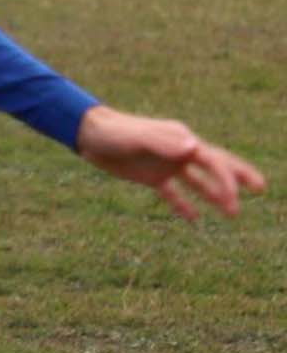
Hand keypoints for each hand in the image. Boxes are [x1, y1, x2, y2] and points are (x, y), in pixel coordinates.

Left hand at [75, 104, 264, 222]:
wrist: (90, 136)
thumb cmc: (116, 133)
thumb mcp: (139, 138)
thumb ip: (163, 143)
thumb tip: (193, 147)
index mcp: (181, 140)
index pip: (213, 160)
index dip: (227, 178)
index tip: (234, 198)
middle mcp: (179, 152)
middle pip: (215, 166)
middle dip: (236, 178)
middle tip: (261, 188)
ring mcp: (166, 165)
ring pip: (198, 182)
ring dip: (215, 196)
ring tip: (232, 213)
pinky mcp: (151, 177)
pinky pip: (172, 193)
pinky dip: (183, 205)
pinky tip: (194, 219)